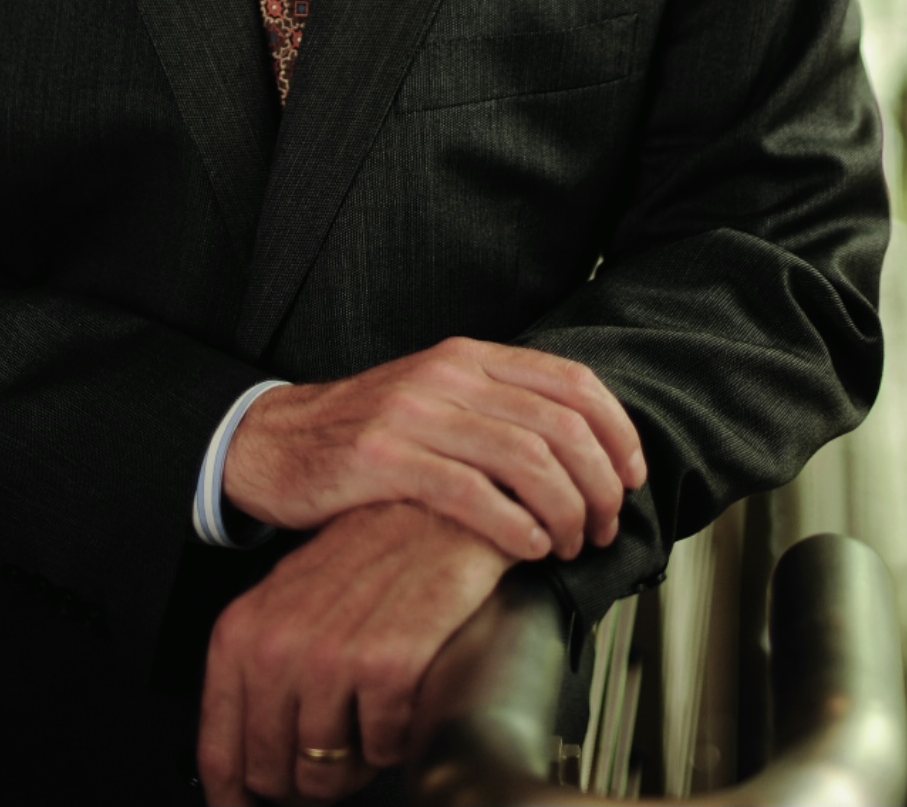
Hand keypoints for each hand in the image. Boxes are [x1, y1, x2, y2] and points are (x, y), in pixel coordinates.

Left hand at [198, 500, 507, 805]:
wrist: (433, 513)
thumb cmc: (364, 559)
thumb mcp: (288, 605)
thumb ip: (260, 674)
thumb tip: (251, 763)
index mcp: (240, 634)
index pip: (220, 755)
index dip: (236, 800)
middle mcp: (276, 648)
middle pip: (272, 776)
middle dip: (305, 777)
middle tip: (333, 744)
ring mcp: (330, 659)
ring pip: (323, 775)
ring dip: (351, 762)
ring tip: (367, 714)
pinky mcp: (385, 668)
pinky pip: (381, 751)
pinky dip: (394, 737)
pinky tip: (399, 694)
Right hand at [223, 337, 644, 566]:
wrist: (274, 441)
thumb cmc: (366, 434)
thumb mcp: (437, 400)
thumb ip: (499, 411)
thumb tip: (587, 453)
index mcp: (468, 357)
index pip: (571, 381)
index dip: (617, 432)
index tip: (632, 478)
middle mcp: (446, 376)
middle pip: (559, 425)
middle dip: (599, 485)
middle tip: (603, 528)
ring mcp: (413, 413)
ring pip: (524, 459)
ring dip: (565, 512)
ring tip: (568, 545)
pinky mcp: (381, 458)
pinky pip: (468, 492)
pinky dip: (513, 525)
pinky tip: (528, 548)